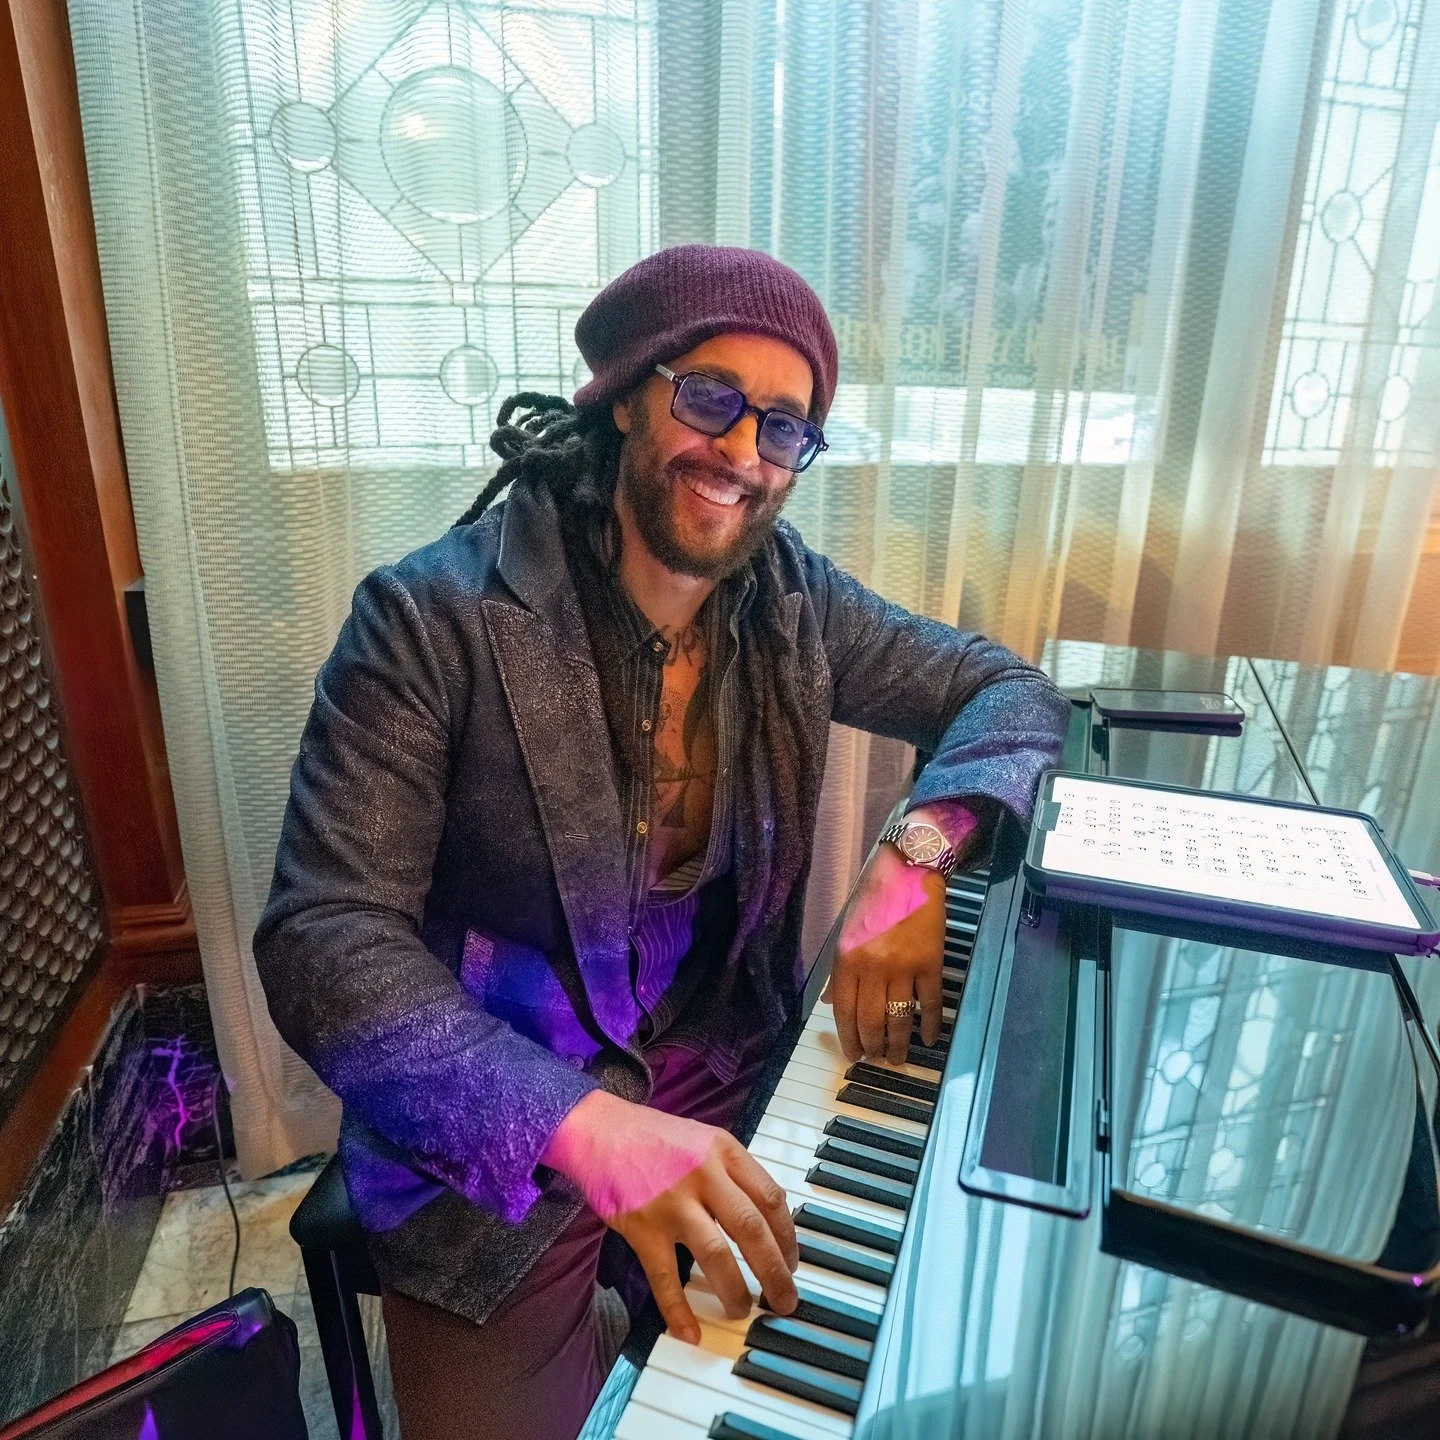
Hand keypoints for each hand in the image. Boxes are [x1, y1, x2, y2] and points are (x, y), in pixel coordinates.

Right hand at [540, 1090, 797, 1342]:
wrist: (598, 1130)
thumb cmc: (654, 1138)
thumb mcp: (703, 1140)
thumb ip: (733, 1173)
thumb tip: (766, 1219)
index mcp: (724, 1150)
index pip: (770, 1198)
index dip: (787, 1236)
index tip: (792, 1261)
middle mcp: (703, 1174)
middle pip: (752, 1229)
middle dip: (775, 1272)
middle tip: (785, 1300)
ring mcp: (673, 1202)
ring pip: (717, 1255)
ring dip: (736, 1291)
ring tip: (743, 1311)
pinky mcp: (643, 1227)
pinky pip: (666, 1278)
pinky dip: (678, 1310)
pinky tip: (691, 1333)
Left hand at [825, 844, 946, 1062]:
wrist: (908, 872)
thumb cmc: (873, 900)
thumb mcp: (846, 933)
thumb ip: (840, 971)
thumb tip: (831, 1003)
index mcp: (848, 960)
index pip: (845, 1012)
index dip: (849, 1039)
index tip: (854, 1056)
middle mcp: (873, 967)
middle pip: (872, 1021)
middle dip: (874, 1047)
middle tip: (878, 1059)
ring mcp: (903, 967)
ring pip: (899, 1018)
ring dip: (899, 1043)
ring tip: (898, 1056)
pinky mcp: (931, 963)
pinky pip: (931, 1004)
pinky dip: (930, 1025)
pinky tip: (929, 1039)